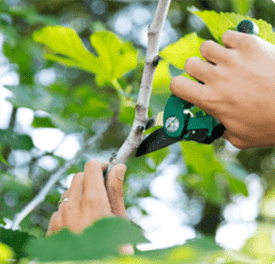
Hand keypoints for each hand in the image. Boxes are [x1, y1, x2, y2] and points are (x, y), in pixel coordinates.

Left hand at [46, 160, 133, 253]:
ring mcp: (59, 217)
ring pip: (68, 192)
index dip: (101, 165)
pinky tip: (80, 224)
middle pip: (79, 176)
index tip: (107, 170)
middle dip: (91, 178)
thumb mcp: (119, 222)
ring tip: (91, 211)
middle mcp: (72, 205)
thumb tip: (119, 168)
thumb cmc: (110, 251)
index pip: (91, 167)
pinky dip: (69, 209)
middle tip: (102, 191)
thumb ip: (116, 191)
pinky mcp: (52, 228)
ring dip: (79, 194)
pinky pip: (59, 209)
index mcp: (93, 201)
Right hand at [170, 30, 274, 148]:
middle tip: (208, 76)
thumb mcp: (240, 137)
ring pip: (206, 47)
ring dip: (211, 55)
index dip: (180, 87)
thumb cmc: (272, 125)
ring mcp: (233, 58)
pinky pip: (228, 36)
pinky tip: (238, 53)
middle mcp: (217, 77)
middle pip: (190, 63)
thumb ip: (222, 130)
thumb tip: (219, 125)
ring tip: (224, 63)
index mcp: (211, 100)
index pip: (177, 86)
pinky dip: (229, 43)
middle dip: (196, 71)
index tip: (187, 89)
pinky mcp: (250, 44)